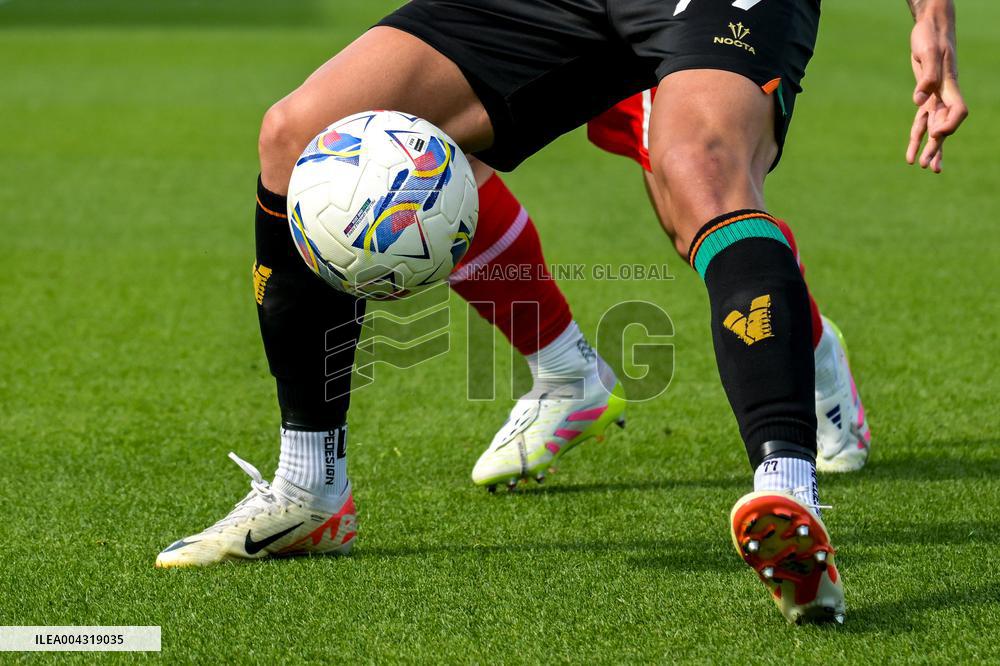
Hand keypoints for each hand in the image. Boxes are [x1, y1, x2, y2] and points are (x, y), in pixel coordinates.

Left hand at [906, 8, 967, 172]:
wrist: (930, 27)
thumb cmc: (930, 37)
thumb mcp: (927, 52)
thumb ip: (926, 77)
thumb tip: (918, 100)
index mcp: (950, 85)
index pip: (959, 111)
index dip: (950, 124)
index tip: (936, 134)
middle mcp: (945, 95)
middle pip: (944, 126)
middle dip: (937, 147)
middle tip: (930, 167)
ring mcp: (936, 97)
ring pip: (933, 128)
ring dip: (929, 148)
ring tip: (925, 168)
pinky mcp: (926, 96)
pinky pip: (921, 121)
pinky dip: (917, 137)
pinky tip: (911, 154)